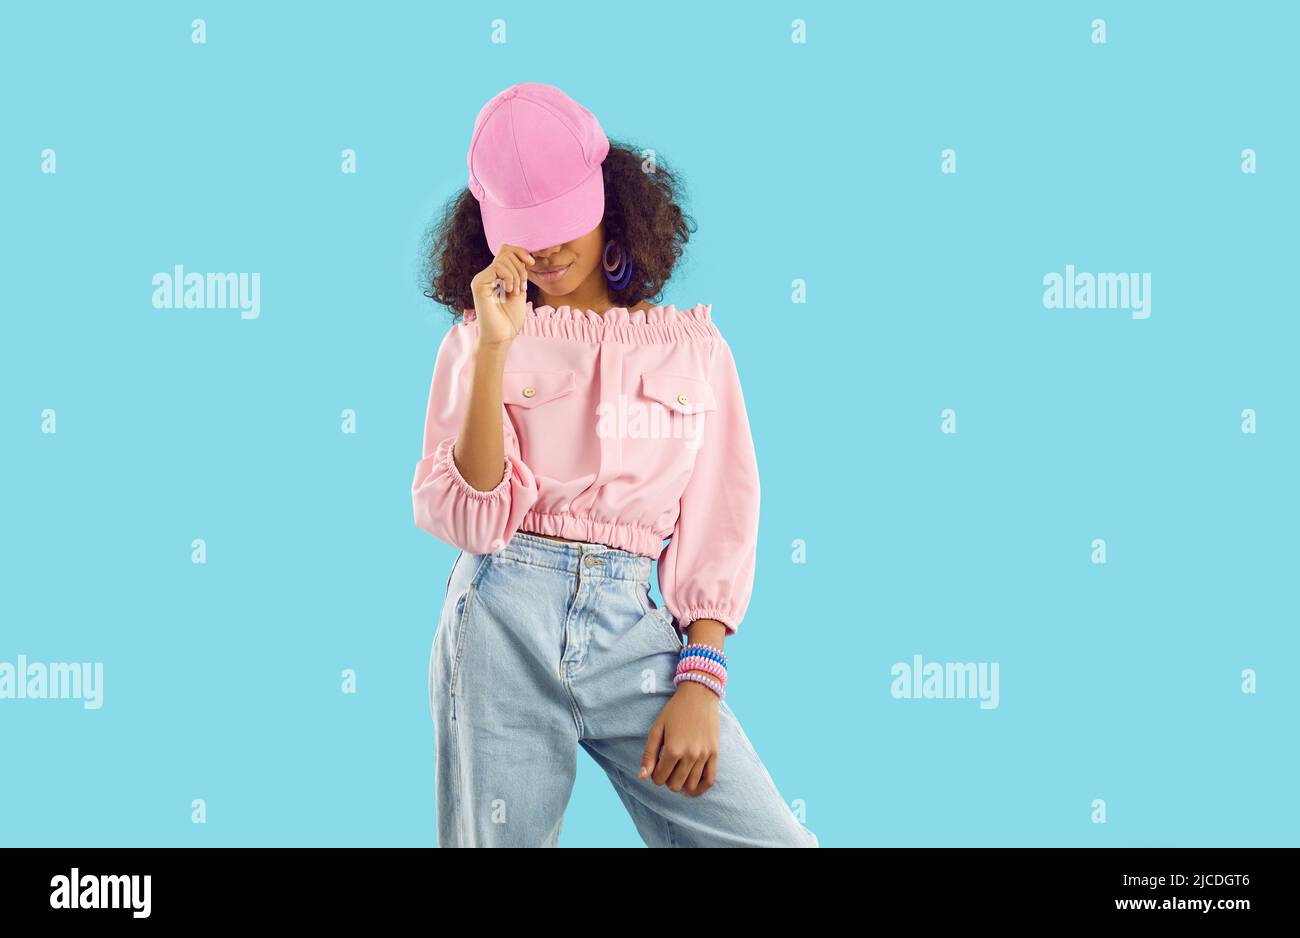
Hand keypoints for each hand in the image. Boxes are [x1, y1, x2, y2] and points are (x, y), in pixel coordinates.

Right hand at [470, 244, 533, 347]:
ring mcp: (482, 279)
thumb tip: (525, 257)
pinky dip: (510, 277)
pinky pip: (498, 267)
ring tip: (517, 292)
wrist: (502, 337)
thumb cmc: (510, 319)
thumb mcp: (520, 291)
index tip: (531, 263)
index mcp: (496, 276)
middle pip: (506, 251)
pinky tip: (509, 291)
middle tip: (523, 287)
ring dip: (517, 275)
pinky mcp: (479, 283)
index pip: (506, 250)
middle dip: (521, 267)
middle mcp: (487, 275)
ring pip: (504, 259)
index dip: (520, 252)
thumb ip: (520, 274)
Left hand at [640, 681, 719, 796]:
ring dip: (681, 785)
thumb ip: (649, 754)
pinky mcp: (715, 754)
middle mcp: (690, 755)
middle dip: (667, 780)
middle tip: (666, 768)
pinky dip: (700, 789)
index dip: (654, 776)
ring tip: (677, 775)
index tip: (655, 767)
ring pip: (691, 785)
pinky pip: (710, 780)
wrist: (699, 695)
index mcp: (673, 749)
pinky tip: (691, 789)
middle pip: (674, 784)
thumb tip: (643, 777)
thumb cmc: (675, 710)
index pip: (660, 778)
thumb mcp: (657, 729)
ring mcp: (704, 756)